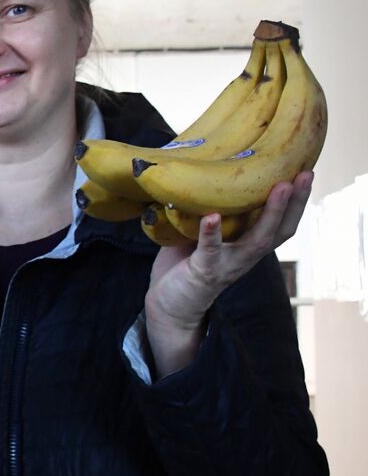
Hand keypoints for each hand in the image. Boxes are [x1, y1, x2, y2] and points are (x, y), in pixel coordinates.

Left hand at [143, 171, 312, 377]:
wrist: (168, 304)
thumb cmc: (186, 264)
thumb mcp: (205, 234)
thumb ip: (214, 211)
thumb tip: (211, 175)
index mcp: (249, 245)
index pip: (282, 223)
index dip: (297, 201)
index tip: (306, 172)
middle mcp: (246, 255)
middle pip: (280, 229)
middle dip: (295, 202)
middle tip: (304, 175)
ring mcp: (228, 264)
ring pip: (257, 240)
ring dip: (270, 213)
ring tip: (279, 188)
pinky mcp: (204, 271)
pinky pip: (210, 250)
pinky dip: (211, 233)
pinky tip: (212, 217)